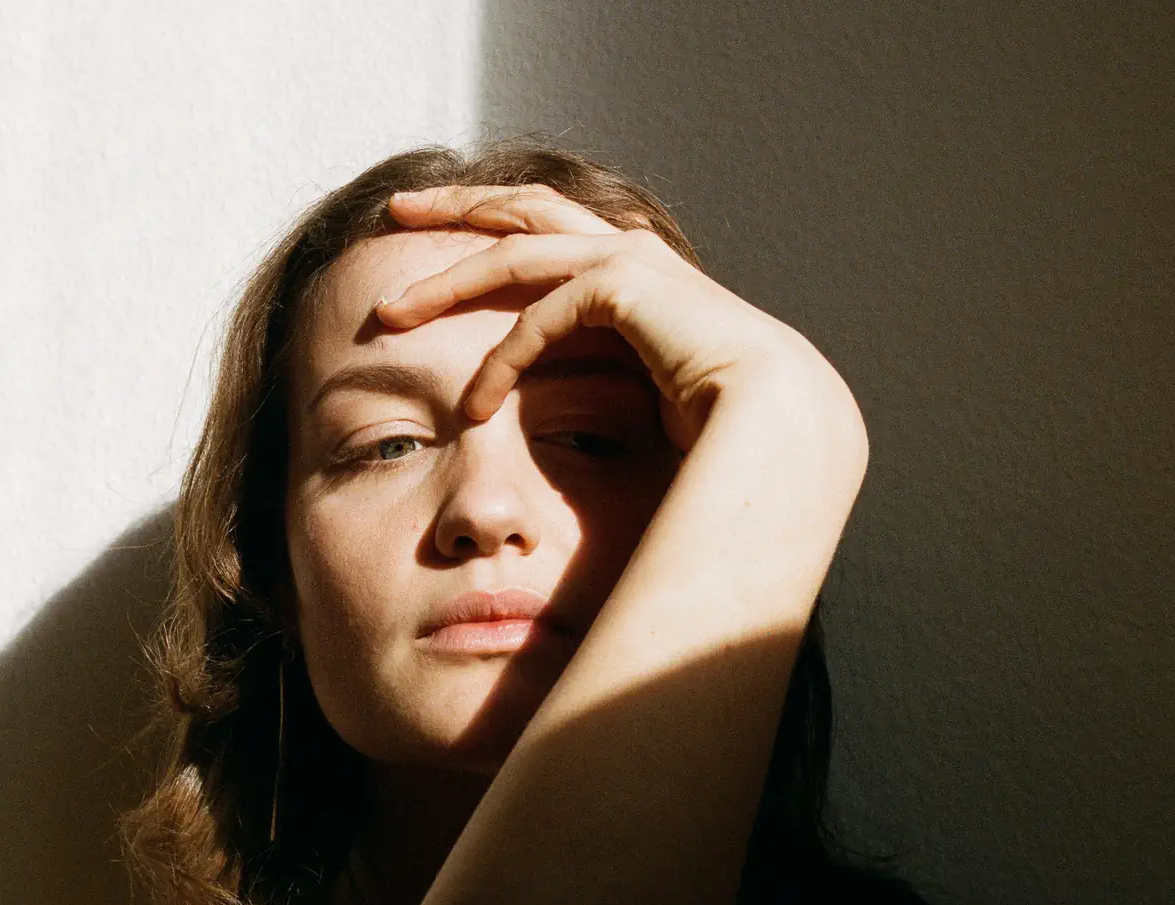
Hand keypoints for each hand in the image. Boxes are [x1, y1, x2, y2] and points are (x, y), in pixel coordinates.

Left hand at [374, 184, 847, 453]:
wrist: (782, 419)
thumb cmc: (729, 427)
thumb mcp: (652, 395)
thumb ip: (615, 383)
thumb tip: (586, 429)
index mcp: (639, 271)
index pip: (551, 232)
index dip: (492, 229)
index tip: (441, 240)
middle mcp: (632, 251)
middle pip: (523, 208)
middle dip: (456, 205)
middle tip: (398, 209)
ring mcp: (628, 259)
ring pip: (513, 249)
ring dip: (447, 277)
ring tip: (392, 309)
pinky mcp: (622, 284)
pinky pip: (538, 316)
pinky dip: (501, 361)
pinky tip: (475, 404)